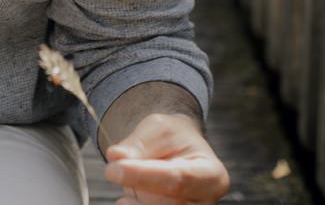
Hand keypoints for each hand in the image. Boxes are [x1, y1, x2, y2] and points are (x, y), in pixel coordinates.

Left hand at [104, 113, 230, 204]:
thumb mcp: (157, 129)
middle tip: (116, 169)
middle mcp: (204, 202)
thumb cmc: (172, 139)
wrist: (178, 152)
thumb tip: (115, 156)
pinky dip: (133, 204)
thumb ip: (137, 143)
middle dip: (135, 185)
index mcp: (211, 174)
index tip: (113, 169)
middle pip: (164, 203)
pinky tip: (130, 195)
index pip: (176, 179)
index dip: (142, 176)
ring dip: (134, 195)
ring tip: (133, 176)